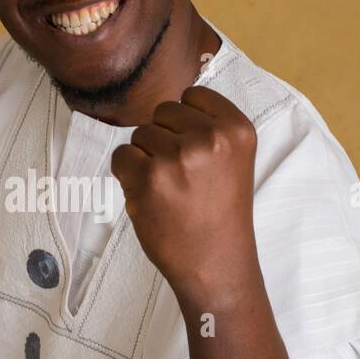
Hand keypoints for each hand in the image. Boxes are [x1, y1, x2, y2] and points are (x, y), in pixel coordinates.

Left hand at [110, 84, 258, 300]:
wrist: (216, 264)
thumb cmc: (220, 213)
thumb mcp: (233, 159)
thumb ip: (209, 127)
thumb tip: (170, 104)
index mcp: (237, 129)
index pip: (193, 94)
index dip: (185, 122)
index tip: (195, 150)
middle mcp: (211, 138)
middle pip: (164, 111)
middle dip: (164, 138)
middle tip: (181, 176)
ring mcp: (178, 157)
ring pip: (141, 134)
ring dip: (146, 159)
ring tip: (169, 190)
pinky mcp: (148, 178)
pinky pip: (121, 157)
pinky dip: (127, 176)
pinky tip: (151, 198)